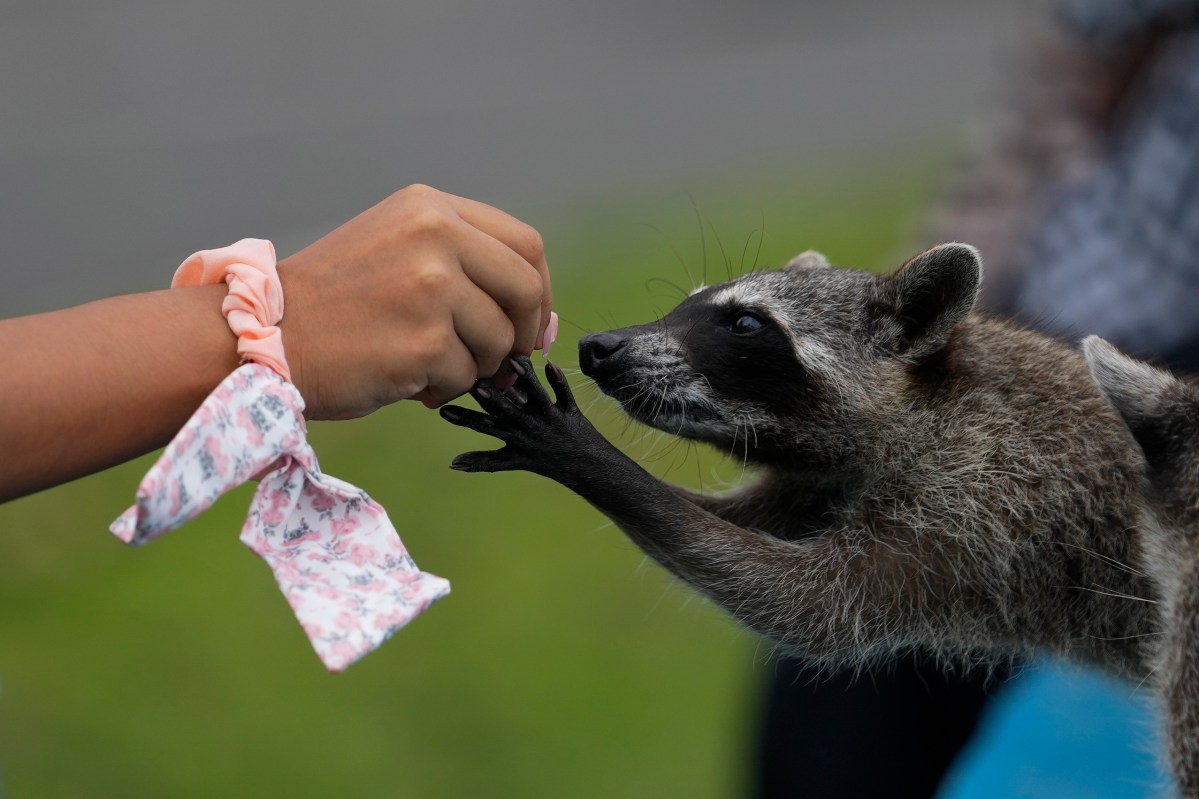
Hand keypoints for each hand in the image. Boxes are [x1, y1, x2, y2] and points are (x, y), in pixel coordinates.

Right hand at [277, 184, 551, 418]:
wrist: (264, 336)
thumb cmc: (333, 306)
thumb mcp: (397, 251)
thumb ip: (466, 270)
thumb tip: (538, 325)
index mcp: (431, 208)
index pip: (524, 244)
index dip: (538, 290)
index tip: (529, 324)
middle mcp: (436, 235)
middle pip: (526, 288)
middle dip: (523, 333)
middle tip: (503, 361)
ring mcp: (432, 287)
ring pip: (498, 340)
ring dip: (474, 367)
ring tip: (426, 367)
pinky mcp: (425, 339)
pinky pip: (466, 376)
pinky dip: (443, 389)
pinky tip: (404, 380)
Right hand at [439, 356, 597, 481]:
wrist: (585, 468)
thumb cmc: (544, 461)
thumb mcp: (511, 462)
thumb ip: (482, 460)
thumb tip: (452, 464)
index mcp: (513, 438)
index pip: (485, 428)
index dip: (465, 421)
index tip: (444, 411)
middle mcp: (529, 428)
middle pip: (507, 411)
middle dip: (492, 399)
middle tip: (476, 385)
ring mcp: (549, 418)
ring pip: (536, 397)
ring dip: (527, 381)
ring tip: (515, 362)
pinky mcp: (569, 411)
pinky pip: (563, 394)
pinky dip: (558, 380)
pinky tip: (550, 364)